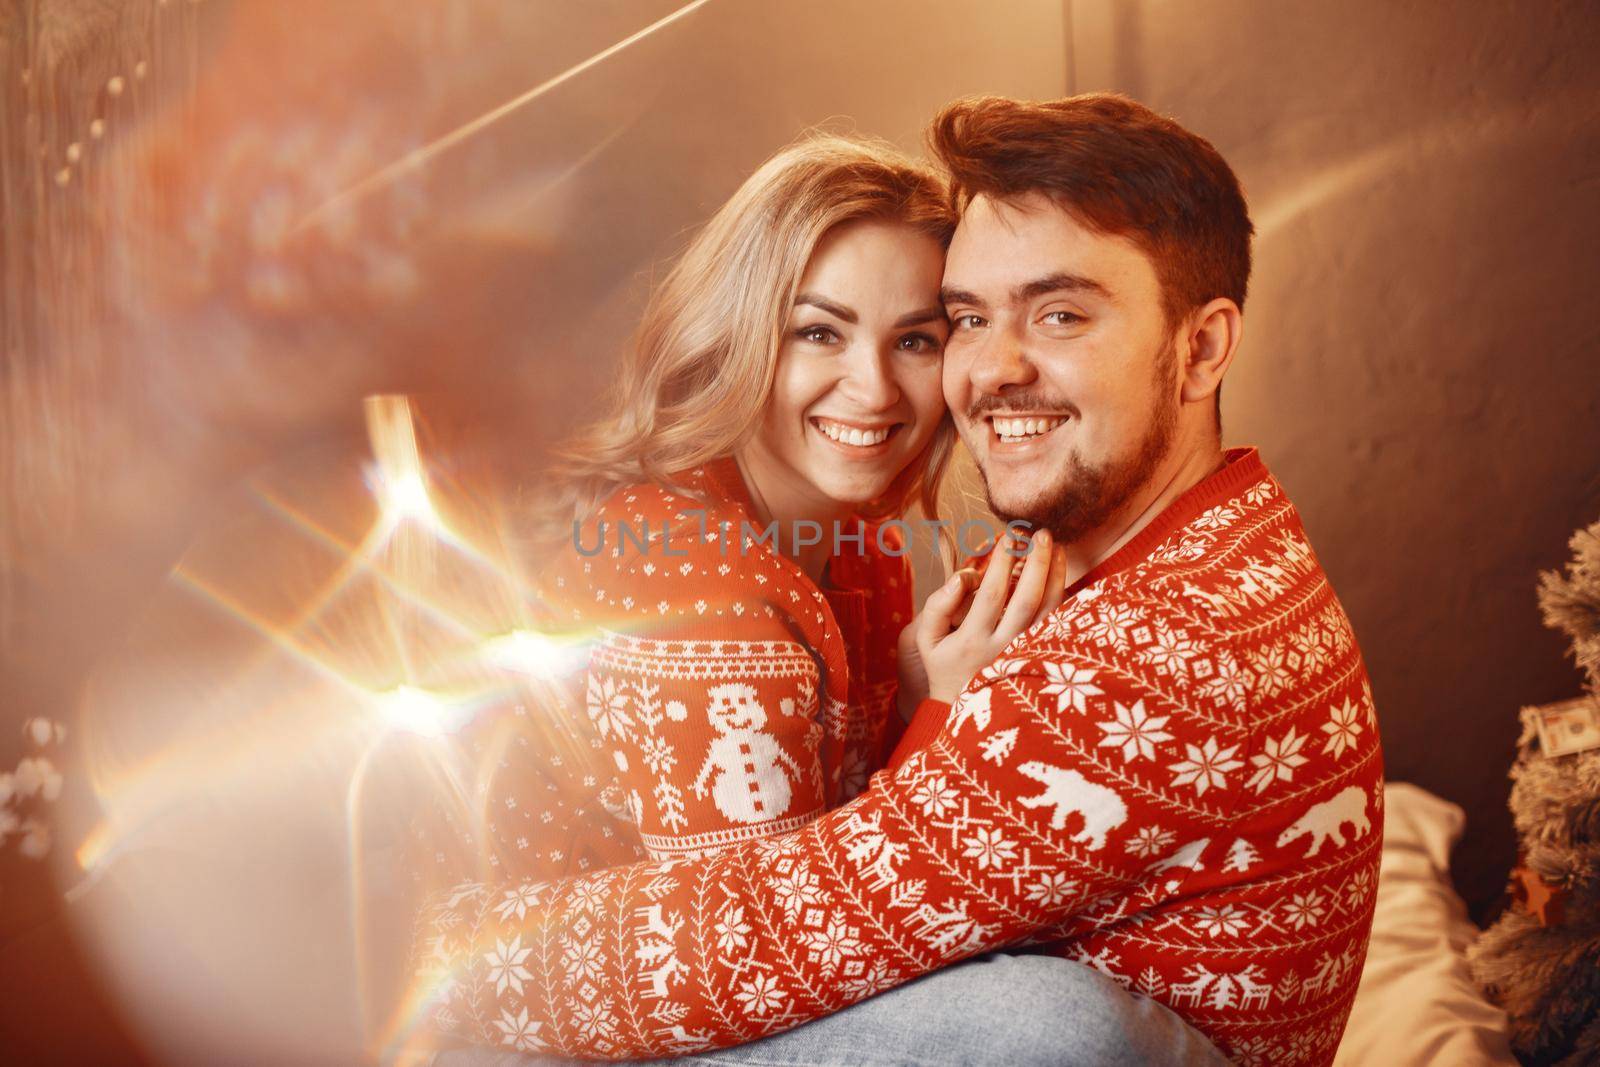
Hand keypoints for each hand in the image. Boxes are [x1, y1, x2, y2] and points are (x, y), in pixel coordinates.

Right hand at [906, 529, 1067, 703]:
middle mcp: (1003, 649)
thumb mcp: (927, 641)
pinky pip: (1059, 626)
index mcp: (973, 641)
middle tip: (1040, 533)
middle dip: (1035, 562)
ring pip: (1049, 613)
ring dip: (1055, 576)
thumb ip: (938, 606)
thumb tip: (962, 576)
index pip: (991, 594)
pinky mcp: (1042, 659)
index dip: (1001, 563)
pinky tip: (1062, 574)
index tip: (1007, 537)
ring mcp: (1026, 656)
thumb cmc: (945, 668)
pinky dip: (1064, 598)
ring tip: (1056, 547)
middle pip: (1026, 600)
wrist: (970, 715)